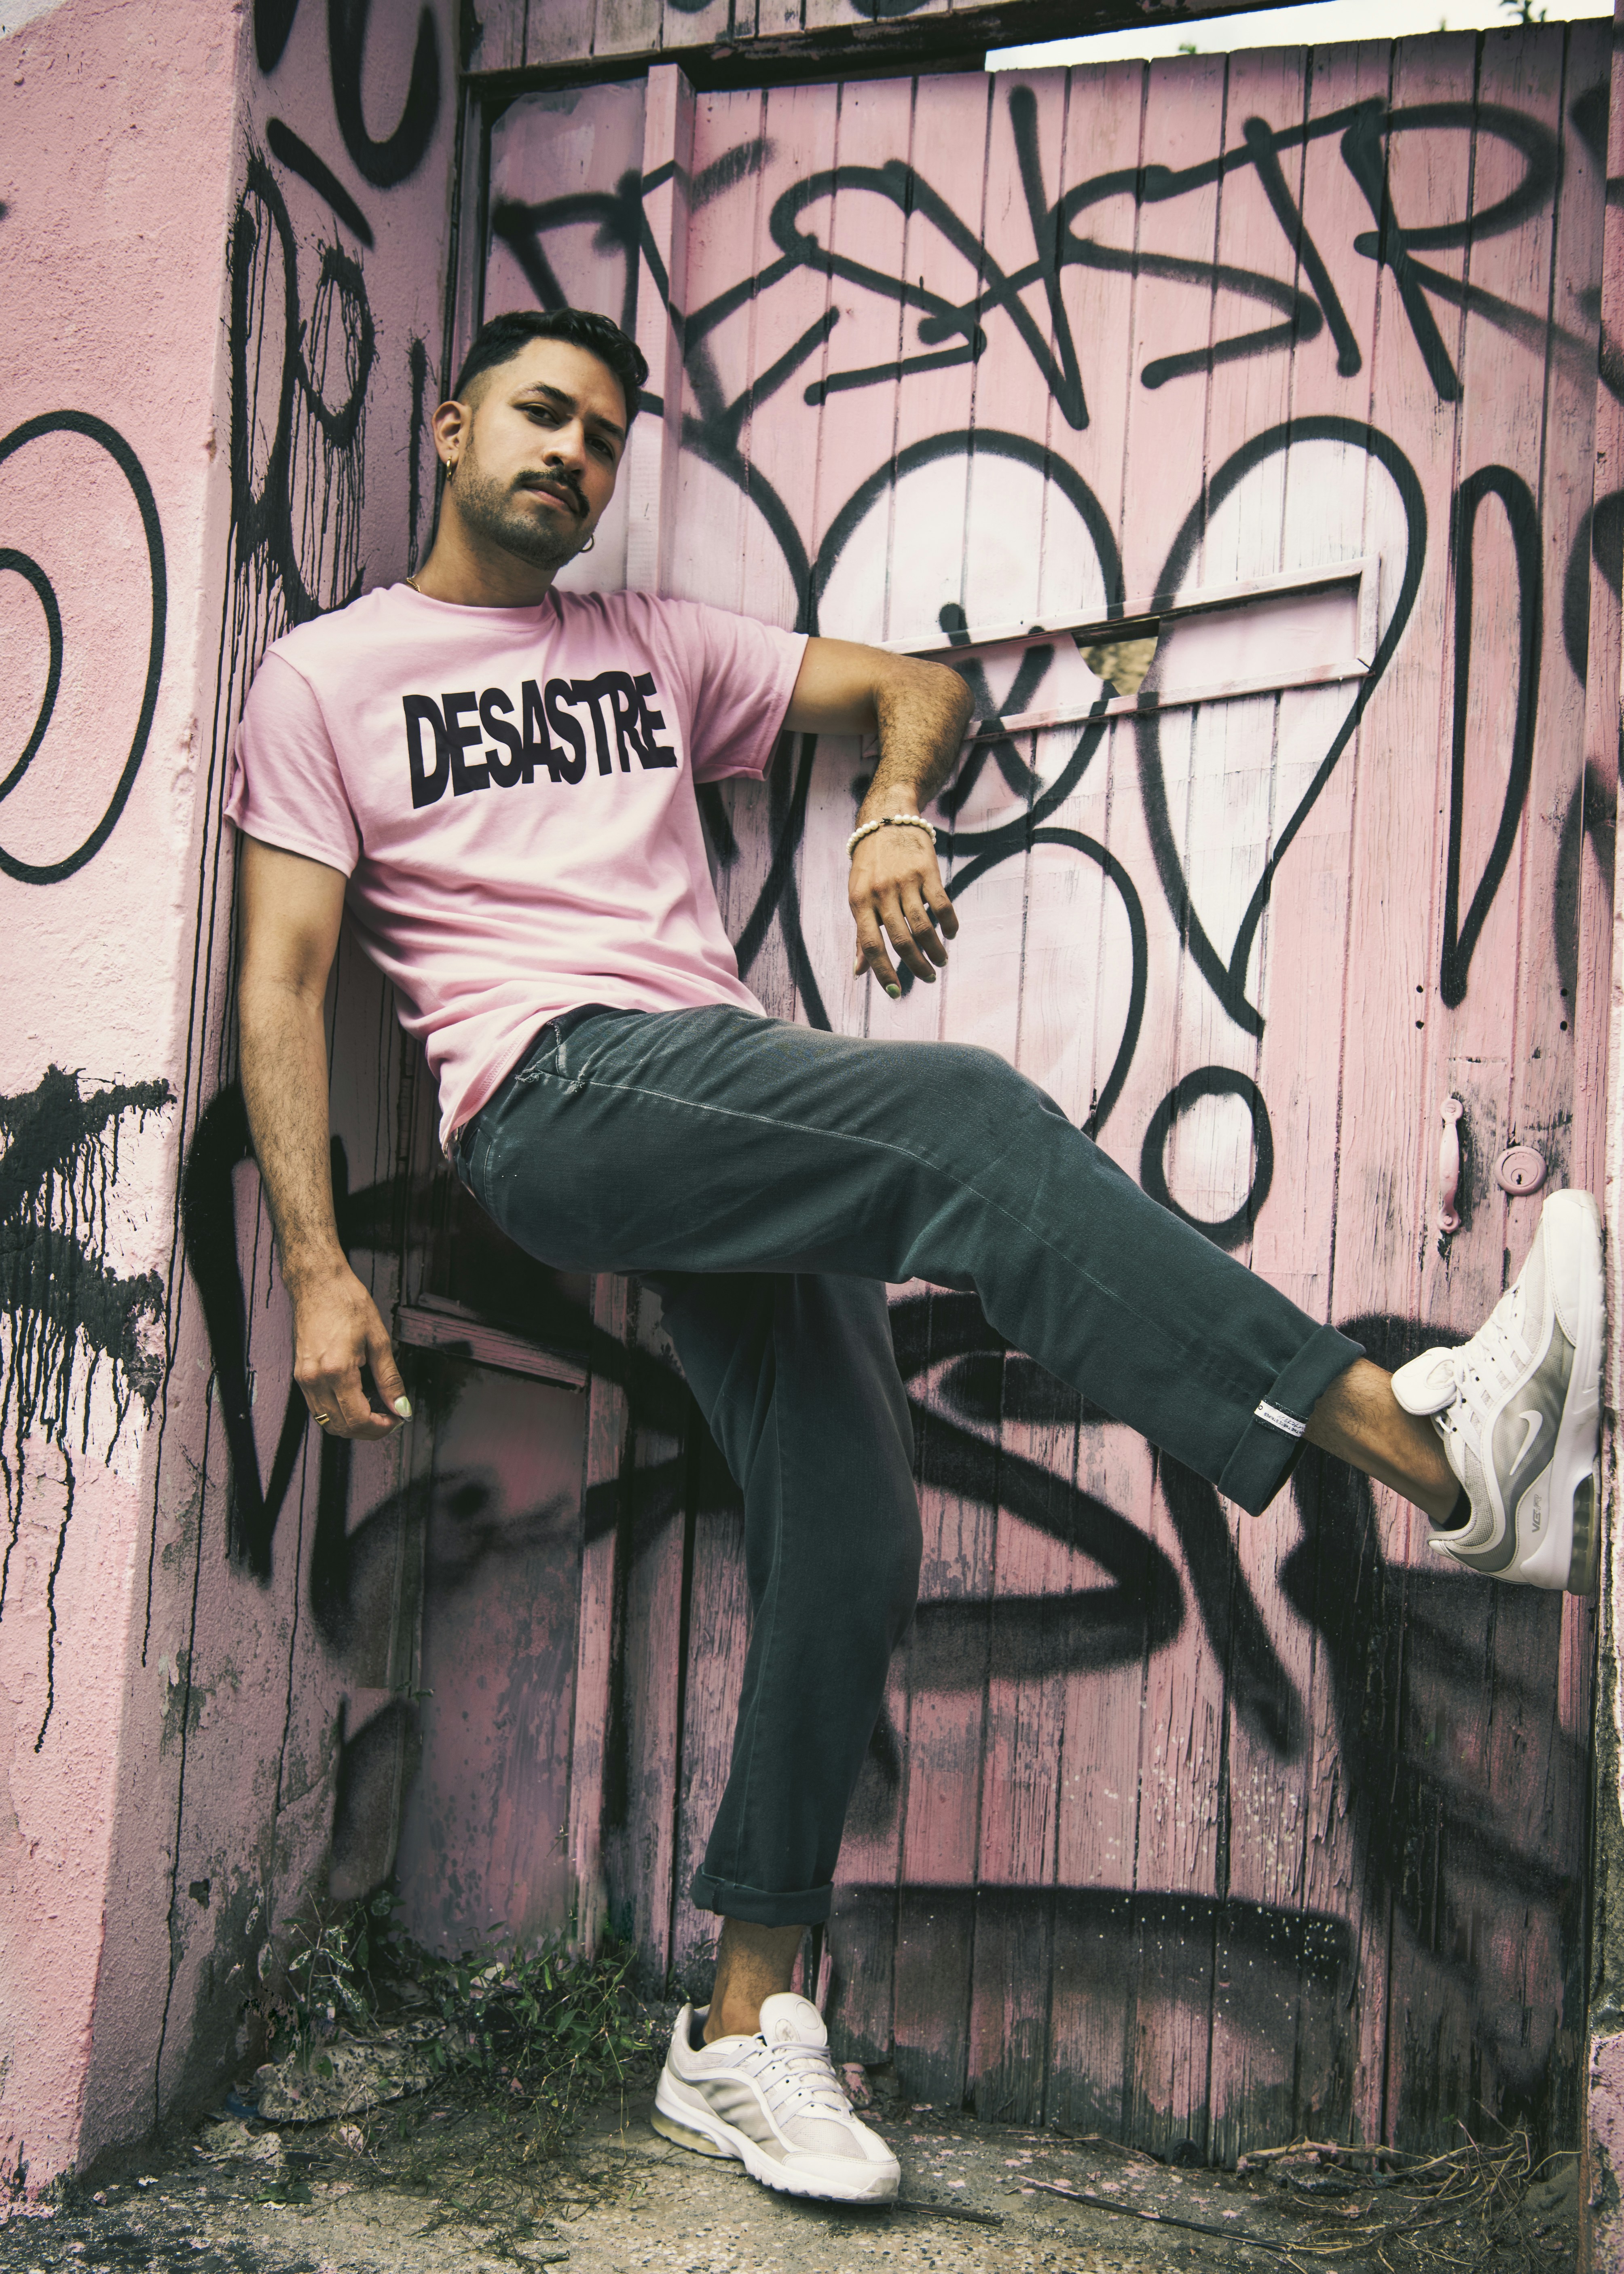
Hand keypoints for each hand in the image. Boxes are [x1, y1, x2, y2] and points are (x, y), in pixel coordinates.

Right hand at [292, 1262, 410, 1440]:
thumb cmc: (347, 1303)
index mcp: (336, 1370)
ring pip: (326, 1421)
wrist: (318, 1284)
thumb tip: (401, 1406)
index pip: (357, 1419)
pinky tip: (355, 1402)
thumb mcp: (378, 1340)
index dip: (380, 1427)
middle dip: (367, 1431)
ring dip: (351, 1425)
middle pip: (340, 1427)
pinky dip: (337, 1413)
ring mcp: (303, 1378)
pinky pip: (318, 1407)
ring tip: (374, 1413)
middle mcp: (315, 1379)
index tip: (395, 1420)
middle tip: (388, 1419)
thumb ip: (390, 1379)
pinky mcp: (299, 1374)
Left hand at [849, 824, 958, 996]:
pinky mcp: (927, 870)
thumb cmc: (869, 867)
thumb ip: (860, 934)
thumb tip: (858, 972)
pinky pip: (942, 904)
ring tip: (941, 960)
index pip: (870, 945)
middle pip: (901, 940)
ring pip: (923, 926)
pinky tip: (951, 934)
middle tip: (928, 977)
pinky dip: (949, 924)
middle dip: (916, 965)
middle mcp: (881, 893)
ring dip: (935, 949)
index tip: (895, 992)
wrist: (884, 821)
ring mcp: (905, 881)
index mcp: (859, 902)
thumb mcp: (858, 897)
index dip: (882, 971)